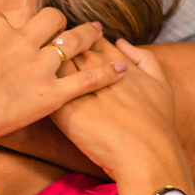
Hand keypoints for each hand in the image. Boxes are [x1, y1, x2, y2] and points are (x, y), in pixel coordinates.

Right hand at [0, 5, 124, 147]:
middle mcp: (22, 42)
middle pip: (49, 21)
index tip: (8, 39)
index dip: (11, 29)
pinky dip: (106, 72)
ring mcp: (39, 68)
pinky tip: (121, 67)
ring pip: (72, 43)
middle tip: (65, 24)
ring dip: (88, 35)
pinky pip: (86, 80)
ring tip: (99, 30)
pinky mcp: (52, 95)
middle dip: (58, 21)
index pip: (10, 20)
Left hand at [51, 36, 192, 194]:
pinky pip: (45, 89)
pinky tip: (32, 87)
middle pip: (69, 47)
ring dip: (45, 63)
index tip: (74, 47)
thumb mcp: (161, 84)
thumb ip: (144, 58)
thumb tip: (121, 42)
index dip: (80, 40)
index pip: (90, 39)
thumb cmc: (157, 123)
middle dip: (58, 47)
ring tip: (37, 68)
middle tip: (48, 53)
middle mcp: (97, 70)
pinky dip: (38, 85)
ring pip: (54, 63)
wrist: (147, 155)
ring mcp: (79, 88)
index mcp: (116, 61)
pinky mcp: (65, 110)